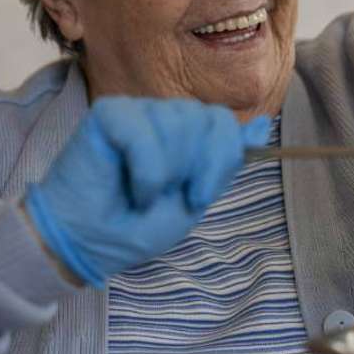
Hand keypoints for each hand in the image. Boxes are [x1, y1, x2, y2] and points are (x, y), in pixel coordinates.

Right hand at [23, 97, 270, 286]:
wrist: (88, 243)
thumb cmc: (136, 226)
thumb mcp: (194, 197)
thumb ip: (225, 160)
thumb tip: (264, 126)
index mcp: (186, 132)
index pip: (222, 121)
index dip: (221, 158)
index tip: (200, 196)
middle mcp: (163, 115)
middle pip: (205, 119)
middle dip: (195, 167)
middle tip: (169, 196)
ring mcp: (137, 111)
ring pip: (179, 123)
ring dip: (167, 173)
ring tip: (145, 194)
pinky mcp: (109, 113)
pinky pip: (144, 133)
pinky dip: (146, 172)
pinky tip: (133, 189)